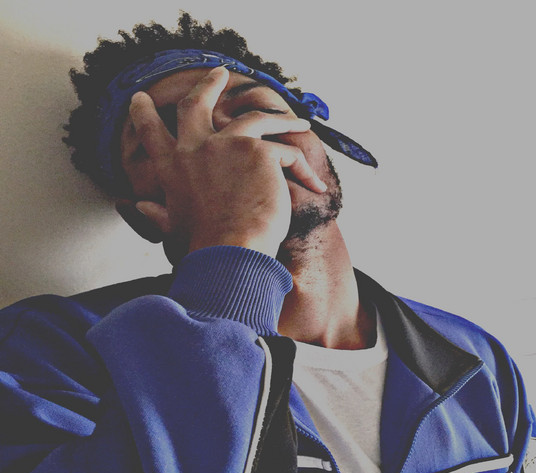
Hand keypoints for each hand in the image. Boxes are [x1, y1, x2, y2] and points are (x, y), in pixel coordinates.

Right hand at [127, 67, 326, 257]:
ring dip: (281, 119)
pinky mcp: (258, 151)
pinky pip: (287, 154)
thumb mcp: (174, 226)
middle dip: (207, 85)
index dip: (144, 114)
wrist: (231, 251)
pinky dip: (304, 171)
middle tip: (217, 73)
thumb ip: (157, 213)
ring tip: (298, 122)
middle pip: (197, 105)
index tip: (140, 99)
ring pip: (257, 119)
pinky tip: (314, 185)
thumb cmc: (204, 246)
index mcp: (172, 169)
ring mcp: (227, 145)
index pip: (152, 134)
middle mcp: (195, 148)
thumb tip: (137, 206)